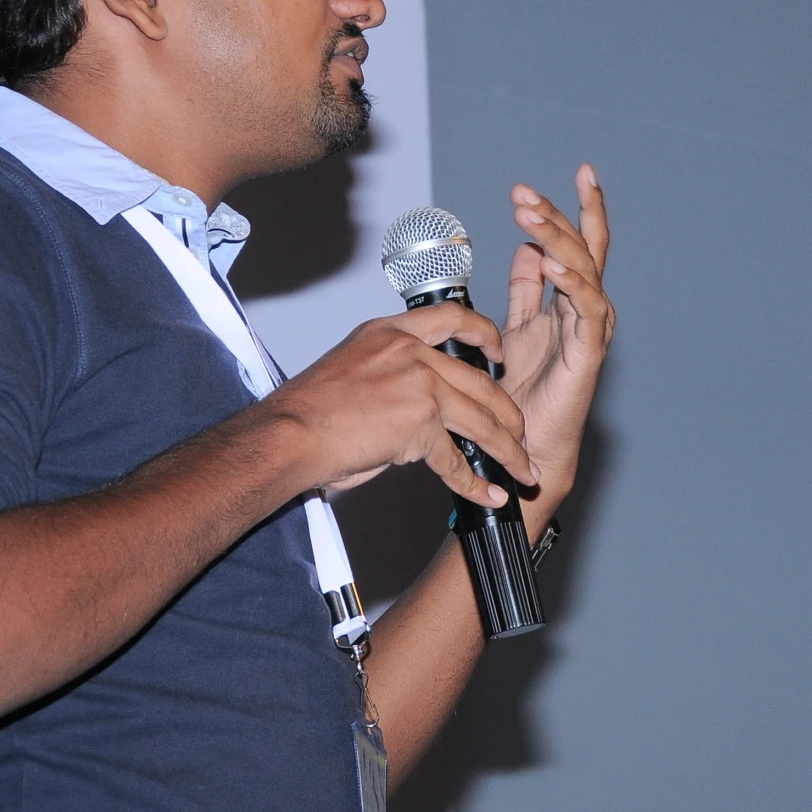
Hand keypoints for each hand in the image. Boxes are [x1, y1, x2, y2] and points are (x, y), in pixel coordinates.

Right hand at [266, 302, 536, 505]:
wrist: (287, 434)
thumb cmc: (308, 409)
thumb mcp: (353, 366)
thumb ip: (393, 372)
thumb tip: (418, 402)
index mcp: (391, 332)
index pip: (453, 318)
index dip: (486, 334)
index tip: (500, 351)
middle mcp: (410, 353)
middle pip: (481, 381)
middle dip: (509, 413)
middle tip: (521, 432)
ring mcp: (419, 386)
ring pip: (481, 420)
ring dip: (508, 449)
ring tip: (523, 468)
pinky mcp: (419, 426)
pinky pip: (456, 460)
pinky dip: (475, 483)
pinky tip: (489, 493)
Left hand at [499, 165, 614, 520]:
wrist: (527, 443)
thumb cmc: (526, 392)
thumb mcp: (518, 326)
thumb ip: (525, 289)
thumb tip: (525, 248)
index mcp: (573, 299)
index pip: (582, 243)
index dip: (582, 207)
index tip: (582, 170)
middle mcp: (589, 308)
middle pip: (583, 248)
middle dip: (558, 214)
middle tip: (525, 192)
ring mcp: (592, 328)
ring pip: (584, 271)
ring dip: (557, 240)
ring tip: (529, 216)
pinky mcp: (588, 352)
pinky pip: (585, 309)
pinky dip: (570, 283)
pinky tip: (552, 263)